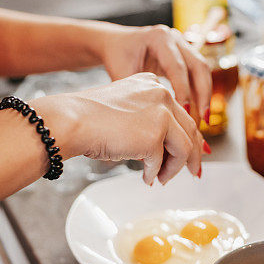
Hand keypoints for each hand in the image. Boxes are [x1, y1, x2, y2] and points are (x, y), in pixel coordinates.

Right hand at [34, 73, 205, 184]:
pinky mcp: (155, 133)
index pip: (180, 112)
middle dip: (191, 154)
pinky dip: (155, 173)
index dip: (188, 135)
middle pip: (189, 128)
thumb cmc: (88, 118)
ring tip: (161, 178)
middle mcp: (162, 94)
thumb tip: (168, 148)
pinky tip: (146, 178)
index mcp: (153, 84)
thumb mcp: (127, 112)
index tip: (192, 151)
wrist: (71, 120)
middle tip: (192, 171)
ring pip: (184, 147)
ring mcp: (161, 113)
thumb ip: (149, 121)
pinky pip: (162, 161)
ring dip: (173, 167)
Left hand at [89, 24, 212, 121]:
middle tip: (203, 119)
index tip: (185, 113)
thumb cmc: (118, 58)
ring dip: (205, 95)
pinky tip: (197, 112)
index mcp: (159, 38)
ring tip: (203, 119)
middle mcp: (175, 38)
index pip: (177, 67)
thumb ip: (138, 94)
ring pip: (203, 70)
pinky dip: (199, 93)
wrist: (116, 44)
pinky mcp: (186, 55)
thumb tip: (152, 121)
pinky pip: (198, 75)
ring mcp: (183, 45)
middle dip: (203, 94)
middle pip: (199, 66)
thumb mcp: (123, 74)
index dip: (183, 91)